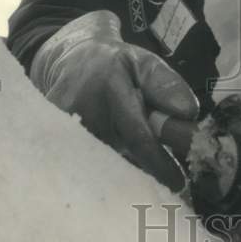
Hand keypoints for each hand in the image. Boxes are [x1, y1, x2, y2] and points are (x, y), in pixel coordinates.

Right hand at [30, 11, 198, 190]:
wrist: (69, 59)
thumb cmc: (115, 65)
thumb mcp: (145, 63)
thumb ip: (166, 85)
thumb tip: (188, 113)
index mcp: (109, 87)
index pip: (137, 136)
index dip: (159, 163)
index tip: (178, 182)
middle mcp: (82, 109)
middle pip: (120, 156)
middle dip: (144, 168)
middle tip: (164, 176)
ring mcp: (63, 128)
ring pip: (103, 164)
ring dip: (124, 167)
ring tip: (136, 161)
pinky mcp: (51, 141)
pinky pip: (86, 164)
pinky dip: (104, 167)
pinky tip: (113, 162)